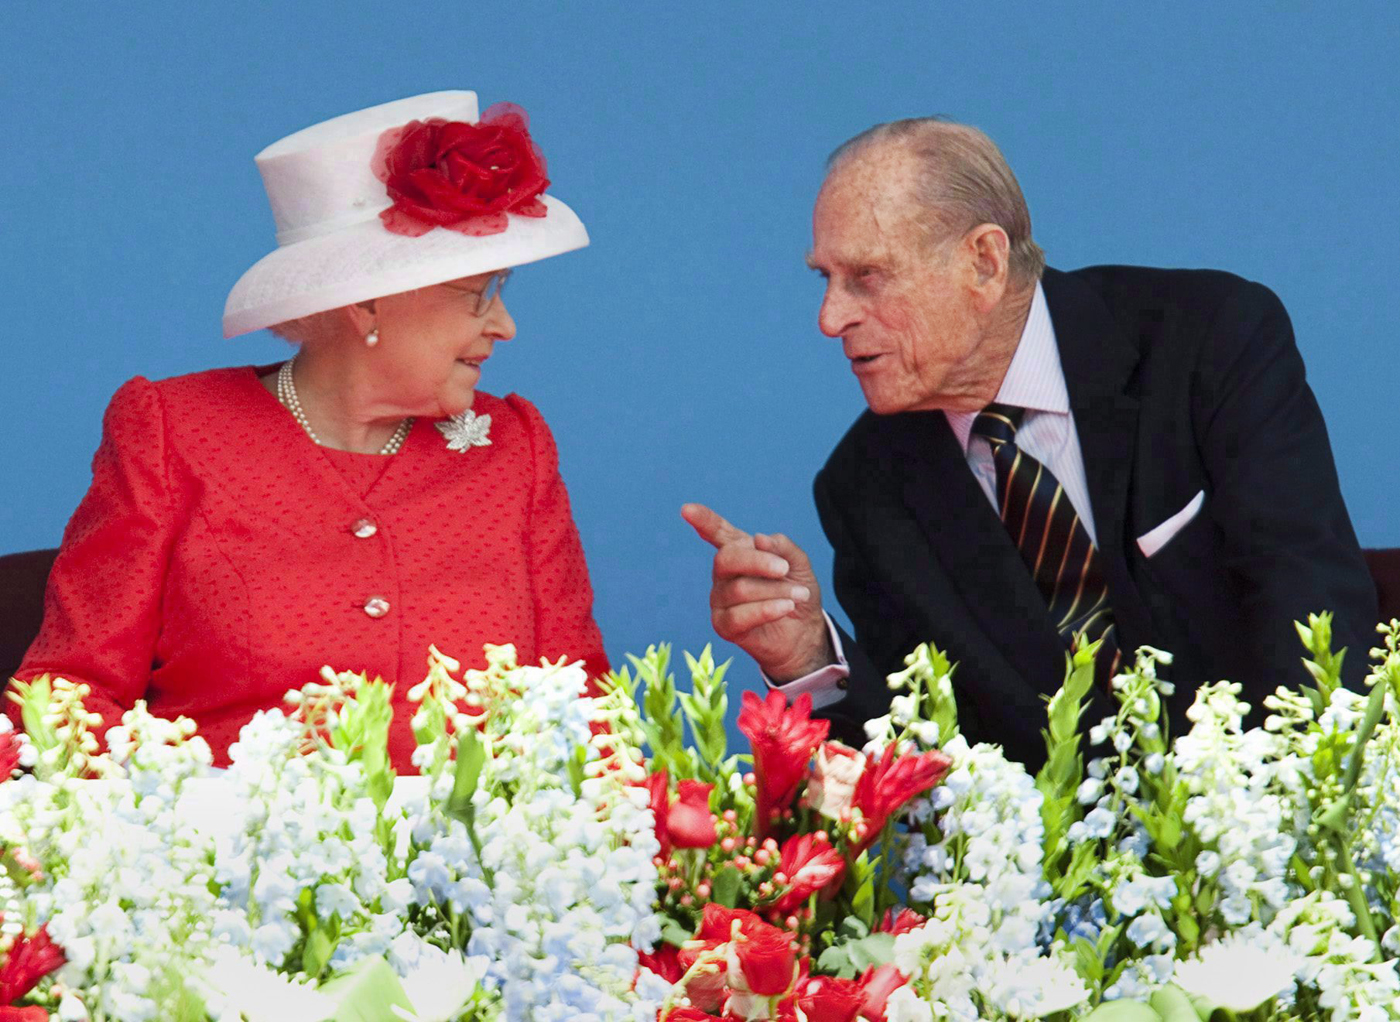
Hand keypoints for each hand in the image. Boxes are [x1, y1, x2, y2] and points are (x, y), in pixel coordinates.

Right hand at [681, 502, 834, 682]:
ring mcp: (720, 599)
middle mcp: (724, 574)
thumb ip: (783, 547)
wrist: (805, 632)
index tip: (686, 509)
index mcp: (740, 552)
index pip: (717, 533)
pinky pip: (739, 616)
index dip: (703, 520)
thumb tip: (759, 539)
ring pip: (740, 589)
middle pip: (726, 559)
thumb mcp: (799, 565)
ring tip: (799, 595)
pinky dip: (767, 610)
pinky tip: (786, 608)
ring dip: (776, 591)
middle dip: (757, 561)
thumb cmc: (797, 593)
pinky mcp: (723, 625)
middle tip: (784, 569)